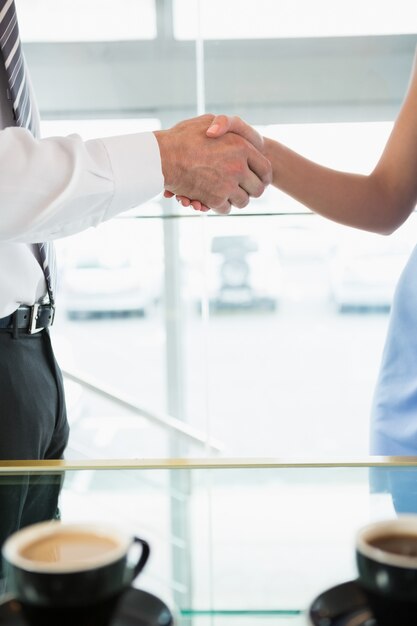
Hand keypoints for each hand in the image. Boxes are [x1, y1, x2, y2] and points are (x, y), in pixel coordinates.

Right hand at [155, 114, 270, 212]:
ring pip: (243, 202)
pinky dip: (220, 206)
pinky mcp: (215, 199)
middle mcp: (238, 167)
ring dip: (235, 200)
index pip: (266, 169)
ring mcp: (227, 185)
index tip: (259, 180)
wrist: (162, 156)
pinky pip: (226, 209)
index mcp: (242, 147)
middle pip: (258, 189)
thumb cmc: (182, 137)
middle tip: (244, 190)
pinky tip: (213, 198)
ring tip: (227, 194)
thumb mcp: (207, 122)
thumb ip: (224, 127)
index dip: (264, 177)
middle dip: (251, 191)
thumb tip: (232, 134)